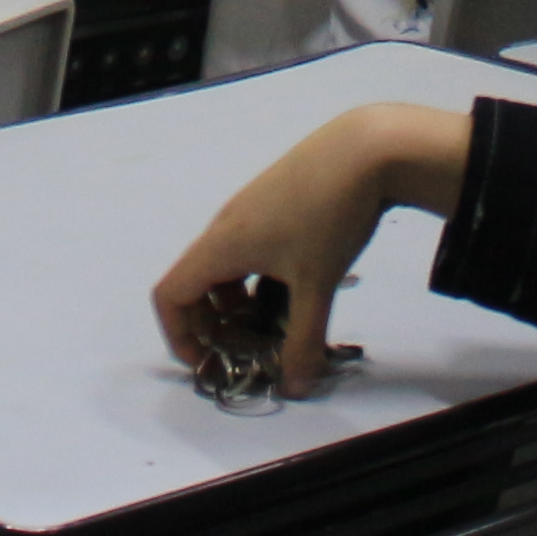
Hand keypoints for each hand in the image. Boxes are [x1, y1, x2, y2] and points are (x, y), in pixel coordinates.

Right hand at [150, 105, 467, 401]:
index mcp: (222, 244)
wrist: (366, 149)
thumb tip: (296, 386)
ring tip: (275, 326)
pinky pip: (247, 251)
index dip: (179, 335)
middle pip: (194, 284)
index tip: (209, 362)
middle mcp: (226, 226)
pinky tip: (296, 290)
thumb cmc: (329, 215)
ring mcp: (249, 212)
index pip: (170, 295)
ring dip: (237, 304)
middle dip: (212, 326)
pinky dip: (257, 280)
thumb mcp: (317, 285)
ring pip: (224, 268)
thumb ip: (303, 341)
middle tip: (248, 352)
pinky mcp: (273, 203)